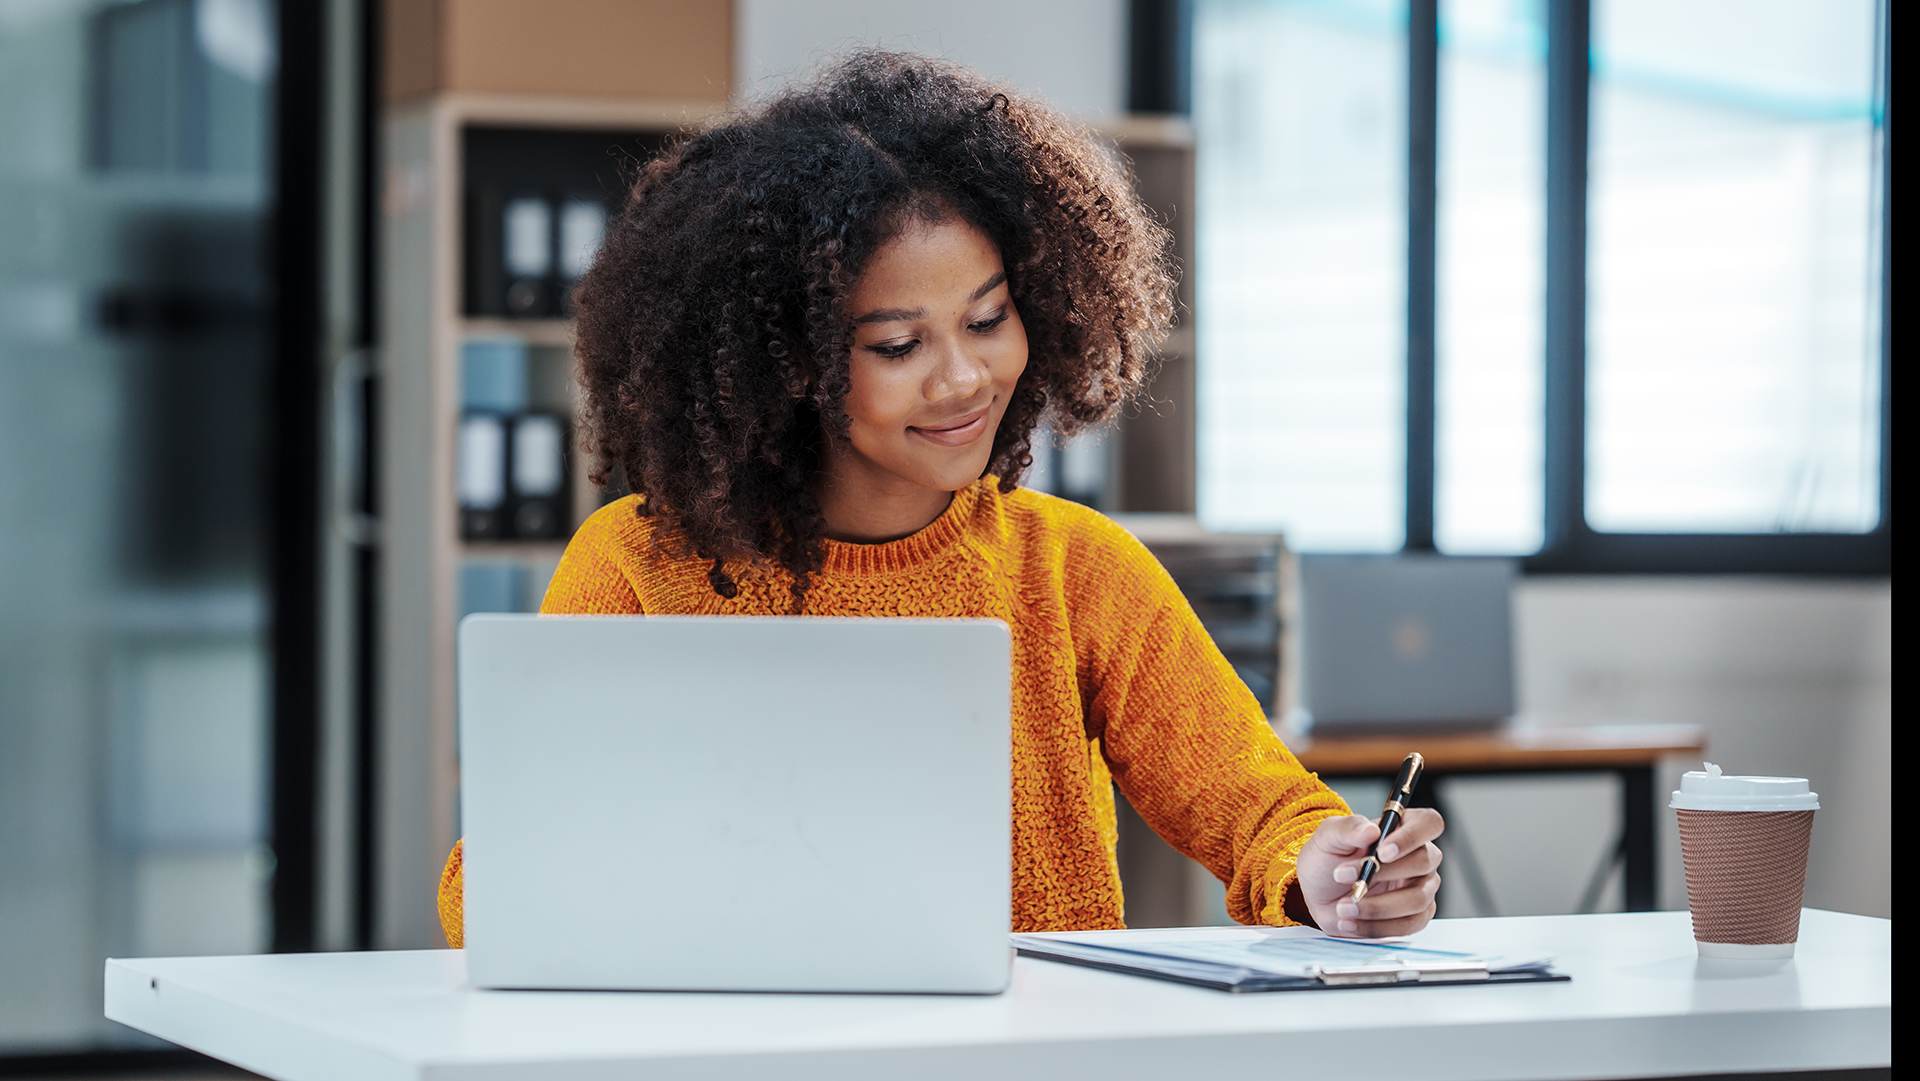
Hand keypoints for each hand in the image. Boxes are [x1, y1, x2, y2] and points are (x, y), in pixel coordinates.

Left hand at [1294, 809, 1443, 937]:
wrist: (1318, 893)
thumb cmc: (1328, 859)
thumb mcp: (1328, 837)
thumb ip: (1348, 828)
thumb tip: (1371, 830)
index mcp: (1404, 827)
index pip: (1428, 823)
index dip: (1410, 837)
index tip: (1382, 852)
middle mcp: (1419, 857)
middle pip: (1424, 862)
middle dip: (1383, 873)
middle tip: (1345, 877)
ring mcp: (1421, 888)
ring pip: (1417, 899)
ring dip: (1377, 906)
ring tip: (1343, 906)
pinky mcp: (1415, 917)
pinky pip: (1407, 926)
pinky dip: (1376, 926)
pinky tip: (1350, 921)